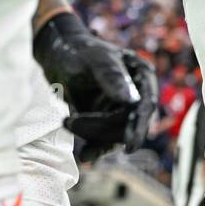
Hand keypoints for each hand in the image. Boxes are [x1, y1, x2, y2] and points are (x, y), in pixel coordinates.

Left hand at [34, 13, 158, 160]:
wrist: (58, 56)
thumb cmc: (79, 51)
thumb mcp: (95, 61)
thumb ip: (113, 78)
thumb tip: (132, 102)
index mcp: (142, 76)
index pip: (145, 106)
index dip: (138, 128)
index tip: (129, 147)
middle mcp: (137, 95)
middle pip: (129, 125)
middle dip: (102, 129)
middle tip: (70, 121)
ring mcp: (122, 110)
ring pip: (116, 136)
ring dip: (94, 136)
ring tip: (67, 123)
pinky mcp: (107, 121)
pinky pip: (105, 140)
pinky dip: (95, 148)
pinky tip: (84, 154)